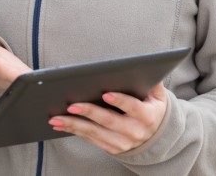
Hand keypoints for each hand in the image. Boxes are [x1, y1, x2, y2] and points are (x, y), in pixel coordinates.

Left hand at [48, 82, 168, 152]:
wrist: (156, 136)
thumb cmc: (151, 108)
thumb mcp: (158, 96)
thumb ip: (153, 82)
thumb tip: (146, 66)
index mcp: (147, 116)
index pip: (134, 107)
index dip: (120, 101)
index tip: (105, 93)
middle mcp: (135, 131)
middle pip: (109, 121)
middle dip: (89, 112)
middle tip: (71, 105)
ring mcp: (123, 142)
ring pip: (95, 133)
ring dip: (74, 125)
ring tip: (56, 118)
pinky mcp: (112, 148)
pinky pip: (91, 140)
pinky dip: (74, 132)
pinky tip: (60, 125)